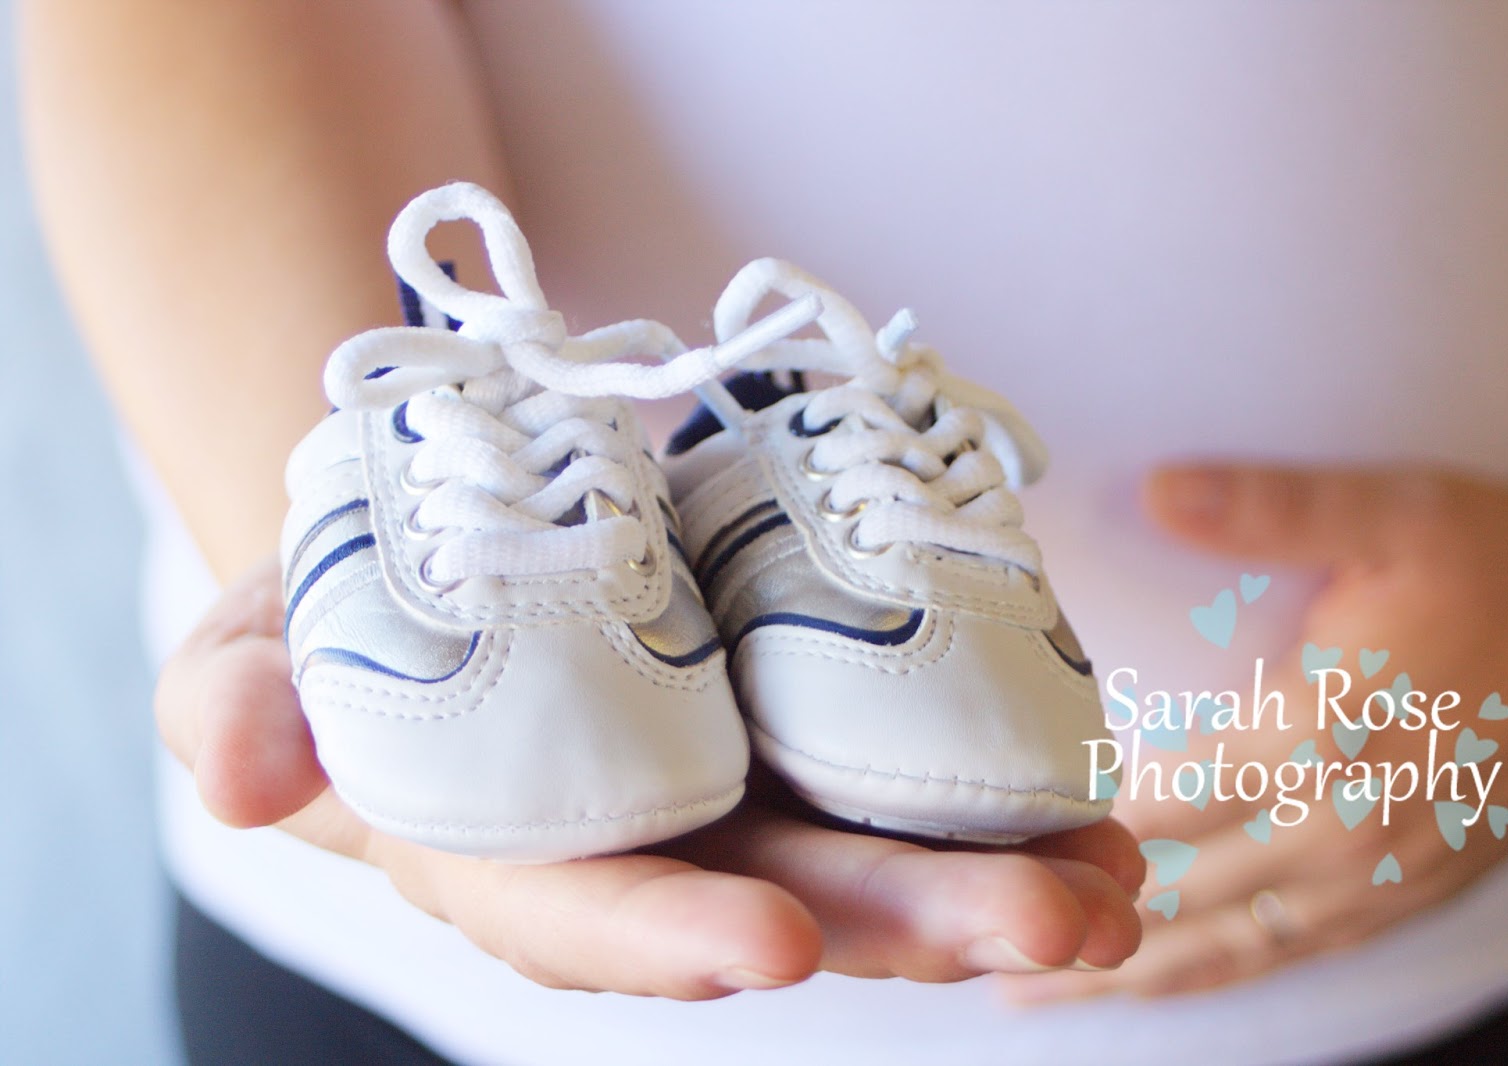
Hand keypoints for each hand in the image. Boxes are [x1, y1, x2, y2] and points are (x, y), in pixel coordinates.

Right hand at [156, 559, 1143, 1000]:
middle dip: (912, 920)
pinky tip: (1103, 798)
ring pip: (878, 849)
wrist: (449, 531)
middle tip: (1043, 925)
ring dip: (1005, 877)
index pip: (589, 918)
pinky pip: (917, 757)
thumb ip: (234, 705)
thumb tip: (243, 779)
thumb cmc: (341, 607)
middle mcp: (654, 839)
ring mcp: (748, 781)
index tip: (775, 946)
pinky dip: (1013, 781)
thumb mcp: (252, 642)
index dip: (673, 941)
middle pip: (786, 900)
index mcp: (518, 851)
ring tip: (1118, 885)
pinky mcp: (810, 708)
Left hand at [1004, 464, 1507, 1001]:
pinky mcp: (1411, 896)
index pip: (1157, 802)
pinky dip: (1221, 976)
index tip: (983, 844)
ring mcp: (1377, 878)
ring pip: (1228, 948)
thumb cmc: (1506, 569)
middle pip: (1174, 897)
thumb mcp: (1394, 514)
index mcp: (1316, 739)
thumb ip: (1271, 508)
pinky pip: (1296, 953)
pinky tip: (1176, 982)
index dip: (1067, 825)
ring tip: (1042, 994)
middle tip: (978, 950)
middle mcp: (1338, 830)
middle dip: (1074, 924)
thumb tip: (1157, 485)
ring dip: (1130, 974)